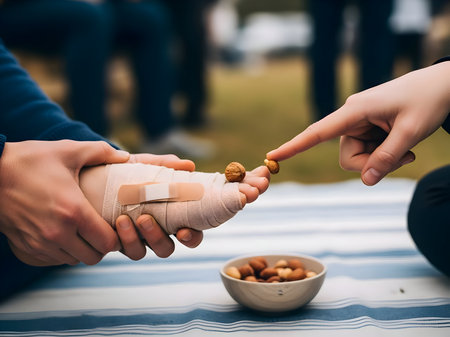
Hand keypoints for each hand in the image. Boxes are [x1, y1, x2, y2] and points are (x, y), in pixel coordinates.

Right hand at [0, 140, 129, 265]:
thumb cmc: (29, 161)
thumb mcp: (68, 151)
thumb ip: (102, 153)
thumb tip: (126, 157)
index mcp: (73, 212)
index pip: (108, 243)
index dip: (116, 236)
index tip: (114, 224)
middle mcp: (57, 234)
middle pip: (94, 257)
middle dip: (102, 245)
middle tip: (100, 228)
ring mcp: (39, 244)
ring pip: (73, 260)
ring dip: (82, 249)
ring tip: (82, 230)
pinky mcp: (25, 248)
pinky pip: (53, 260)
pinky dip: (63, 252)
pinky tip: (63, 233)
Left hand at [113, 154, 202, 259]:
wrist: (96, 175)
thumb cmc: (128, 172)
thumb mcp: (145, 165)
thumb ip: (165, 165)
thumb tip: (188, 165)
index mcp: (170, 218)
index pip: (188, 235)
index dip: (190, 238)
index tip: (183, 231)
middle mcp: (153, 232)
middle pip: (165, 249)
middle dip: (157, 239)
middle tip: (144, 219)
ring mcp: (133, 239)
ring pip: (139, 253)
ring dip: (133, 239)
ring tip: (123, 219)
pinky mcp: (112, 241)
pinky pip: (118, 248)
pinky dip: (118, 237)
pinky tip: (114, 221)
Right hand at [267, 61, 449, 184]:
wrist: (443, 85)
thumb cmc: (427, 101)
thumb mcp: (411, 132)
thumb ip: (387, 159)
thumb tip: (366, 181)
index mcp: (355, 111)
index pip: (318, 133)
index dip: (294, 146)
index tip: (272, 157)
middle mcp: (351, 117)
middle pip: (347, 157)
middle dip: (372, 164)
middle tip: (404, 156)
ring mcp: (359, 124)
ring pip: (358, 158)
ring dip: (382, 160)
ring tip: (407, 148)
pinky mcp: (367, 129)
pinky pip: (368, 153)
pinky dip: (385, 156)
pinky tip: (403, 145)